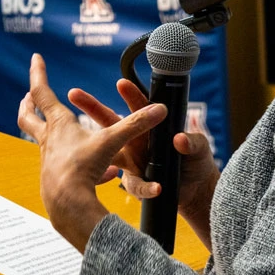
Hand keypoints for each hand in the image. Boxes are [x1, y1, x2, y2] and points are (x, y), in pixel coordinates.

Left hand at [17, 53, 165, 250]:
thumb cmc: (82, 169)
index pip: (41, 92)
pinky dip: (78, 165)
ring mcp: (48, 160)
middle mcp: (48, 140)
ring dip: (52, 134)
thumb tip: (160, 109)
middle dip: (28, 104)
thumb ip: (136, 124)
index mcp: (58, 124)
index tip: (35, 57)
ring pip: (45, 142)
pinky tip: (101, 174)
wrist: (66, 204)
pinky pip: (65, 166)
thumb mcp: (112, 142)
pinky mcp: (53, 178)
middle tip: (28, 97)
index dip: (37, 72)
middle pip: (27, 116)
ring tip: (65, 133)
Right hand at [68, 78, 219, 225]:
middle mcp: (136, 141)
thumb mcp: (200, 149)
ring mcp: (132, 162)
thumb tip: (179, 139)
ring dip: (99, 150)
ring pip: (110, 153)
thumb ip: (193, 142)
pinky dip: (145, 188)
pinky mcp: (136, 182)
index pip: (140, 108)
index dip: (131, 95)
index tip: (122, 83)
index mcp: (151, 127)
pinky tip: (156, 188)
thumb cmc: (195, 162)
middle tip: (74, 94)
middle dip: (92, 107)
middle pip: (111, 123)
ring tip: (90, 146)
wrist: (195, 190)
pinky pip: (135, 186)